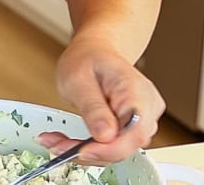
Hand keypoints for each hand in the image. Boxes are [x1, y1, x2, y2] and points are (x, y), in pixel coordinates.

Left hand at [40, 35, 164, 164]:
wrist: (94, 52)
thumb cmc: (86, 59)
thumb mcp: (78, 79)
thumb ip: (92, 107)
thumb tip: (105, 135)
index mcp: (135, 90)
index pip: (135, 131)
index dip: (109, 148)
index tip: (80, 150)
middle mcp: (146, 106)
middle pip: (127, 145)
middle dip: (90, 151)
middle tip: (56, 144)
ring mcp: (143, 118)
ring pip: (118, 150)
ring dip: (86, 151)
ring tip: (57, 140)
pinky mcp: (133, 127)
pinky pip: (114, 146)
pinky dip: (90, 148)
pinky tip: (69, 141)